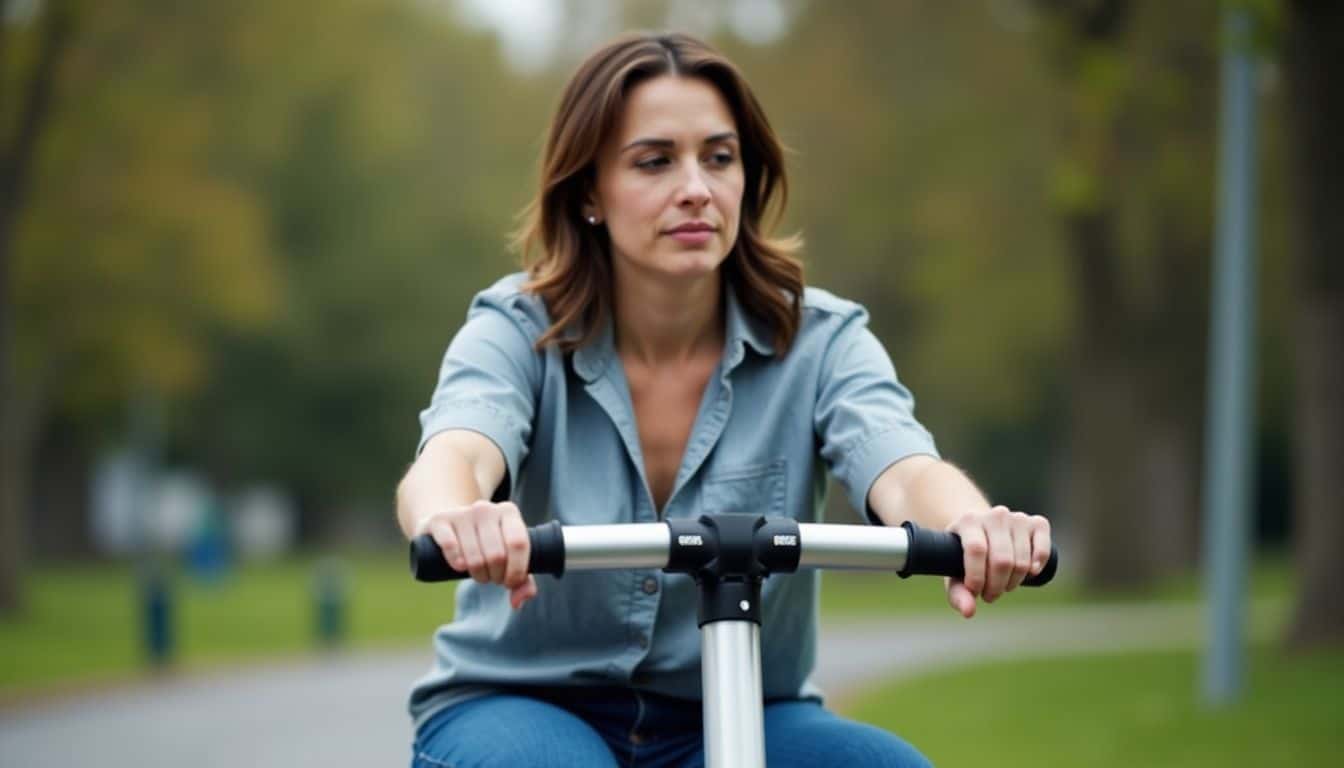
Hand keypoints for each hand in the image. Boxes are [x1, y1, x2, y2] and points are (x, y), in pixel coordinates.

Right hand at [417, 500, 537, 608]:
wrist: (448, 526)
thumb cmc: (484, 545)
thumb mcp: (507, 557)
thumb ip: (522, 581)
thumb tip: (517, 602)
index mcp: (508, 512)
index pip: (519, 543)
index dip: (516, 570)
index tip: (510, 582)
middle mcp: (486, 509)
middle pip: (496, 555)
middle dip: (495, 576)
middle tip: (491, 578)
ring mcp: (461, 513)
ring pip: (474, 557)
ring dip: (477, 574)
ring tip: (477, 573)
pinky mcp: (439, 521)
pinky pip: (450, 546)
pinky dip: (456, 562)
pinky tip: (459, 566)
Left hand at [944, 505, 1050, 617]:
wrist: (983, 532)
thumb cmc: (966, 557)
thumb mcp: (955, 574)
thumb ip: (958, 594)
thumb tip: (969, 612)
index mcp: (969, 521)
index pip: (977, 550)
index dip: (978, 577)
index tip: (975, 592)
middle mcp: (995, 515)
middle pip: (1002, 560)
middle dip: (996, 586)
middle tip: (990, 595)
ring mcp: (1018, 518)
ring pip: (1022, 561)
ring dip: (1013, 582)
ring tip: (1002, 585)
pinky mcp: (1038, 523)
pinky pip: (1043, 551)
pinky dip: (1037, 567)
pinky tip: (1029, 573)